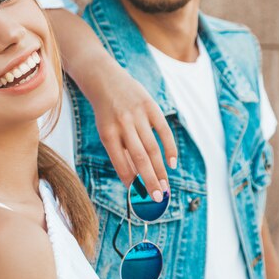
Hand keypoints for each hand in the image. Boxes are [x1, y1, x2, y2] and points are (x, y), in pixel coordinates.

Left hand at [86, 63, 176, 201]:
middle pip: (140, 158)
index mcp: (108, 134)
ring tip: (165, 186)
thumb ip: (121, 152)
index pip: (121, 163)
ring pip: (153, 148)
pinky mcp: (151, 107)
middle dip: (150, 181)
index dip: (131, 181)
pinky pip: (164, 131)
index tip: (139, 196)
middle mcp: (123, 125)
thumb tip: (137, 179)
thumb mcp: (107, 132)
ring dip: (161, 170)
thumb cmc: (106, 113)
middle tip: (158, 198)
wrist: (106, 80)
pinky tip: (172, 163)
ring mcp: (138, 115)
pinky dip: (170, 148)